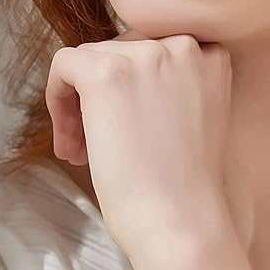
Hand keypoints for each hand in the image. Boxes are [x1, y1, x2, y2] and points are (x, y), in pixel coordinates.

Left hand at [45, 29, 232, 252]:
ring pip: (91, 59)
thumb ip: (173, 89)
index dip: (135, 87)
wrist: (182, 223)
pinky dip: (57, 100)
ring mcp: (145, 56)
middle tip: (96, 144)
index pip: (157, 51)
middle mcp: (183, 47)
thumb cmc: (188, 190)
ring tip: (83, 152)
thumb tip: (124, 84)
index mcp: (212, 59)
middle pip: (122, 51)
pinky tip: (71, 143)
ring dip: (81, 104)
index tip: (127, 124)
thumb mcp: (196, 121)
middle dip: (104, 96)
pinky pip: (64, 65)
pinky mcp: (105, 73)